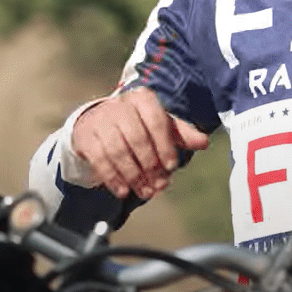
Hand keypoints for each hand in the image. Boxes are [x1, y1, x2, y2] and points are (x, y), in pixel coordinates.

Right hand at [70, 87, 210, 199]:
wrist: (99, 121)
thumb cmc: (138, 124)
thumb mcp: (161, 125)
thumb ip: (182, 134)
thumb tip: (204, 142)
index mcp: (143, 99)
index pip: (156, 121)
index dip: (165, 146)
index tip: (172, 166)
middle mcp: (121, 105)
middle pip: (137, 139)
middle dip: (150, 166)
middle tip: (160, 186)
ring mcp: (101, 120)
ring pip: (118, 151)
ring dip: (134, 176)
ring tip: (145, 192)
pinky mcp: (86, 136)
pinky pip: (100, 160)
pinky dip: (113, 178)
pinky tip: (124, 191)